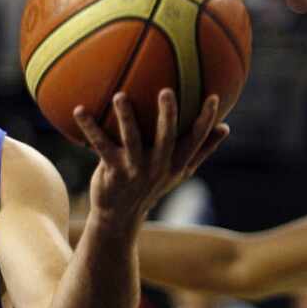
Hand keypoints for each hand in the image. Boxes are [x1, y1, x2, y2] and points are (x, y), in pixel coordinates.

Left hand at [72, 89, 228, 232]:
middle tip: (167, 90)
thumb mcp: (179, 171)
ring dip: (126, 117)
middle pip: (166, 138)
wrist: (120, 216)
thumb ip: (202, 150)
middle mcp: (158, 166)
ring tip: (120, 96)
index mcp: (176, 163)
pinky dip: (89, 127)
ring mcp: (135, 169)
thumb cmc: (151, 186)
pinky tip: (79, 110)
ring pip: (132, 139)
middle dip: (168, 115)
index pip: (196, 140)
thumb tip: (226, 128)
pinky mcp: (112, 171)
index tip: (214, 96)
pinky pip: (100, 145)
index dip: (206, 120)